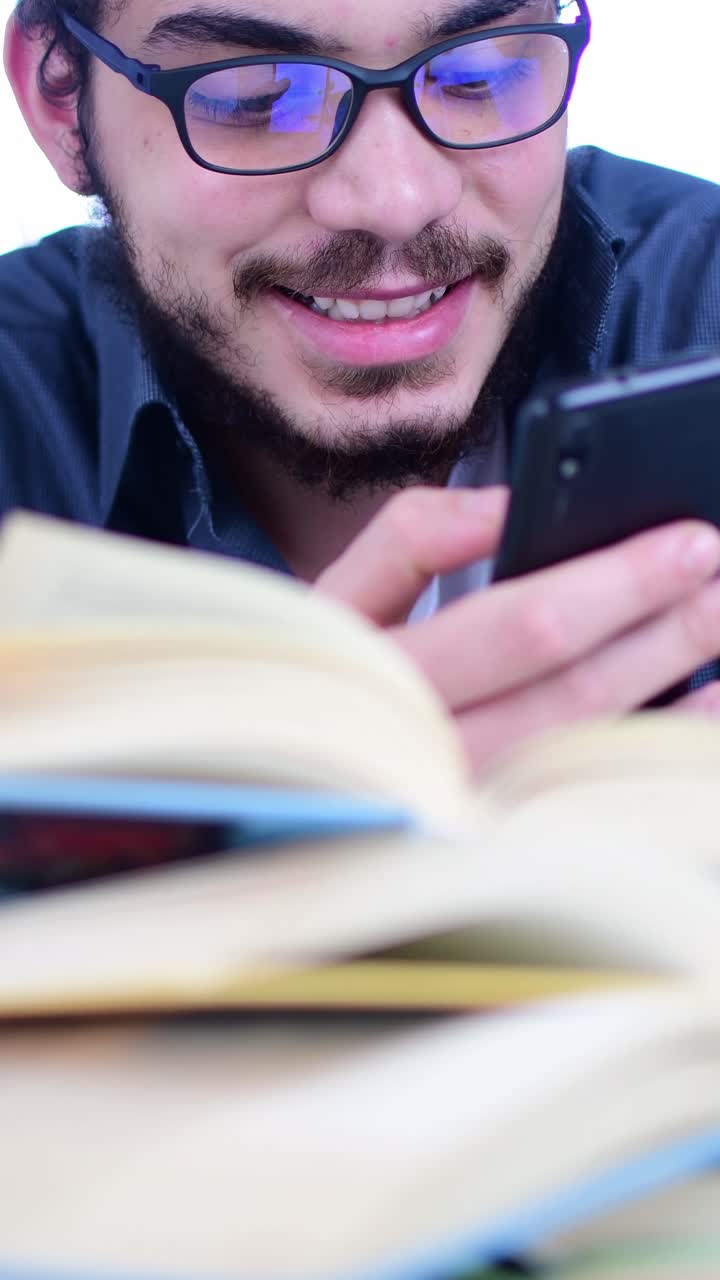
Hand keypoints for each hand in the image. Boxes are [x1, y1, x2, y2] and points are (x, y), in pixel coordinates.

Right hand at [315, 487, 719, 773]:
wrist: (288, 771)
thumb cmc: (323, 673)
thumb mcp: (336, 594)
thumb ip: (408, 538)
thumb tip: (502, 507)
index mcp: (396, 679)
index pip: (525, 625)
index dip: (618, 582)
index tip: (689, 540)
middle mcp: (438, 754)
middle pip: (580, 687)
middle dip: (671, 626)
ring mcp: (474, 804)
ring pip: (598, 745)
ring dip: (678, 683)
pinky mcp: (502, 829)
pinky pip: (598, 789)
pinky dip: (661, 744)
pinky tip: (710, 702)